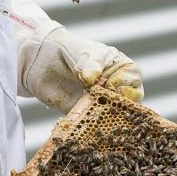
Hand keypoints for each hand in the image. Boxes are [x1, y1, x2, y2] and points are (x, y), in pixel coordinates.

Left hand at [11, 0, 143, 112]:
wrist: (43, 61)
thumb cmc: (69, 50)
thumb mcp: (84, 52)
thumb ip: (90, 64)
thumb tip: (91, 78)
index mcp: (122, 70)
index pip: (133, 82)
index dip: (125, 86)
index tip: (109, 84)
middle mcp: (116, 88)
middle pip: (129, 103)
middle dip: (119, 105)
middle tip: (103, 99)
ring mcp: (102, 103)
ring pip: (114, 116)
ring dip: (106, 117)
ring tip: (92, 110)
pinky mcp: (87, 116)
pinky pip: (94, 124)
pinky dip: (91, 125)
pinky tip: (84, 121)